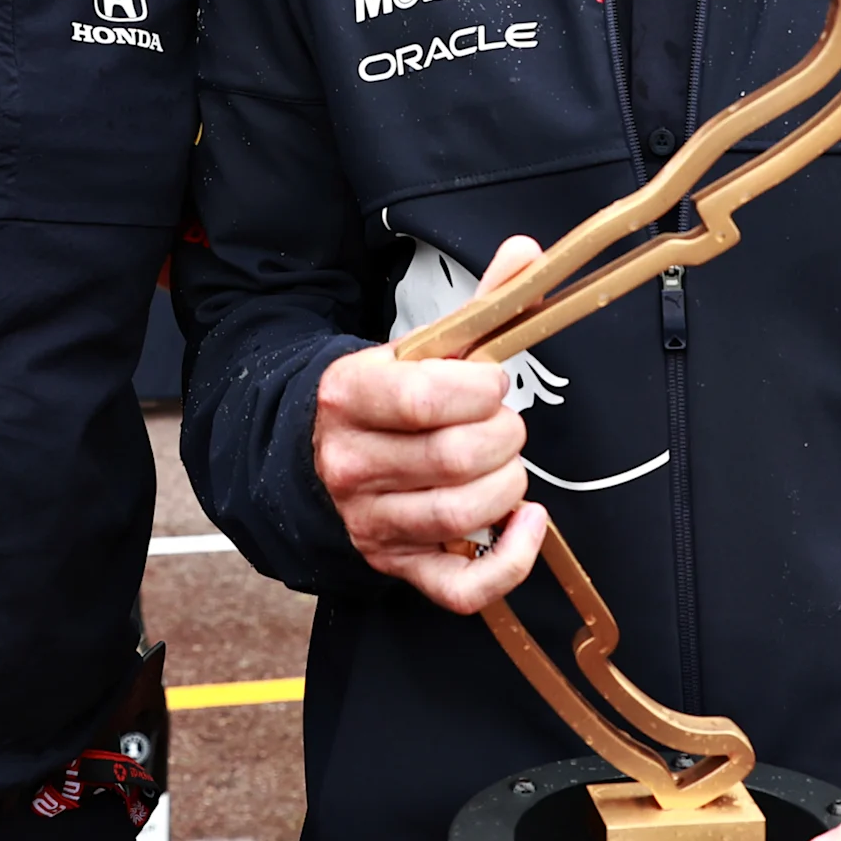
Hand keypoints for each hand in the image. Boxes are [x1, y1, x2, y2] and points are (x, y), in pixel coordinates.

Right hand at [312, 234, 549, 611]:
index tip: (490, 381)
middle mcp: (351, 464)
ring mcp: (371, 521)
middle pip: (458, 459)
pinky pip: (463, 587)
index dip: (482, 389)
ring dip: (509, 486)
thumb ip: (479, 305)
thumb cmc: (378, 398)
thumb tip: (528, 253)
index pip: (428, 398)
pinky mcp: (395, 564)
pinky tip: (526, 524)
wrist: (312, 454)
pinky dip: (510, 561)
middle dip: (505, 436)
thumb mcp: (416, 345)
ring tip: (503, 464)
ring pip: (464, 516)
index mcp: (349, 396)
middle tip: (502, 423)